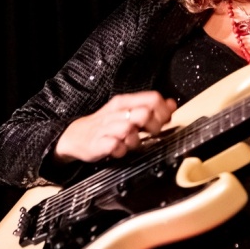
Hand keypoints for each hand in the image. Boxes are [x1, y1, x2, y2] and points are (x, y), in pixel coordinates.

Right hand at [54, 91, 176, 162]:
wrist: (77, 136)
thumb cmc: (106, 125)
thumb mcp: (128, 112)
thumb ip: (150, 108)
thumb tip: (172, 104)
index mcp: (125, 102)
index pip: (153, 98)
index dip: (164, 111)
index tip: (165, 120)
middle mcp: (116, 112)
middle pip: (145, 113)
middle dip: (154, 125)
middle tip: (150, 133)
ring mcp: (107, 128)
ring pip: (129, 129)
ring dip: (136, 139)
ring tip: (133, 142)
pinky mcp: (99, 143)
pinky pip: (115, 145)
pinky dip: (121, 150)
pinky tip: (120, 149)